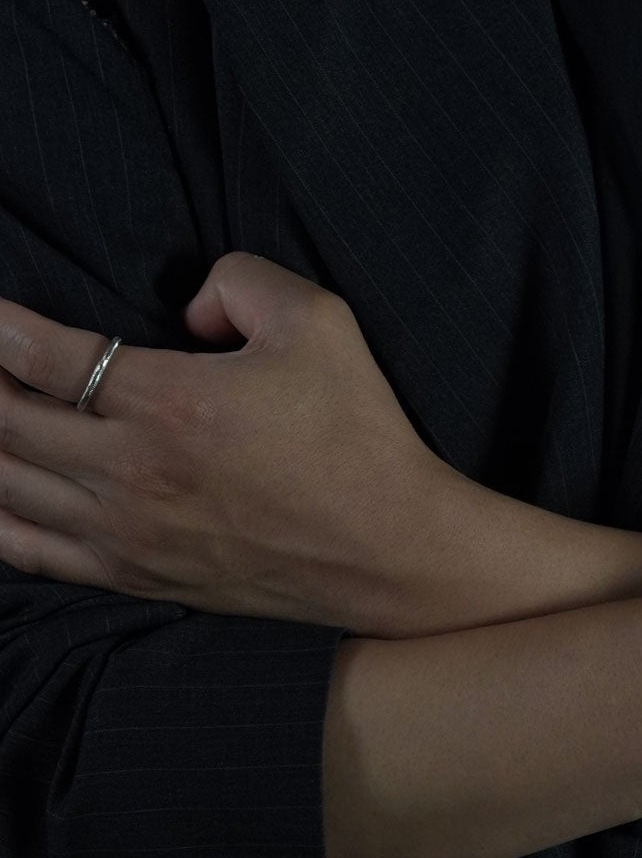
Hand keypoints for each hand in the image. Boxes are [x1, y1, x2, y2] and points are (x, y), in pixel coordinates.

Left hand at [0, 252, 455, 635]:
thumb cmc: (357, 430)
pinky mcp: (134, 576)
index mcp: (170, 402)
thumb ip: (239, 281)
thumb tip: (186, 307)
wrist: (387, 547)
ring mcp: (125, 533)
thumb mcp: (317, 319)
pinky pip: (30, 552)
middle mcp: (131, 472)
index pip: (48, 357)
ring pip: (8, 486)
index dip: (1, 329)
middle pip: (9, 422)